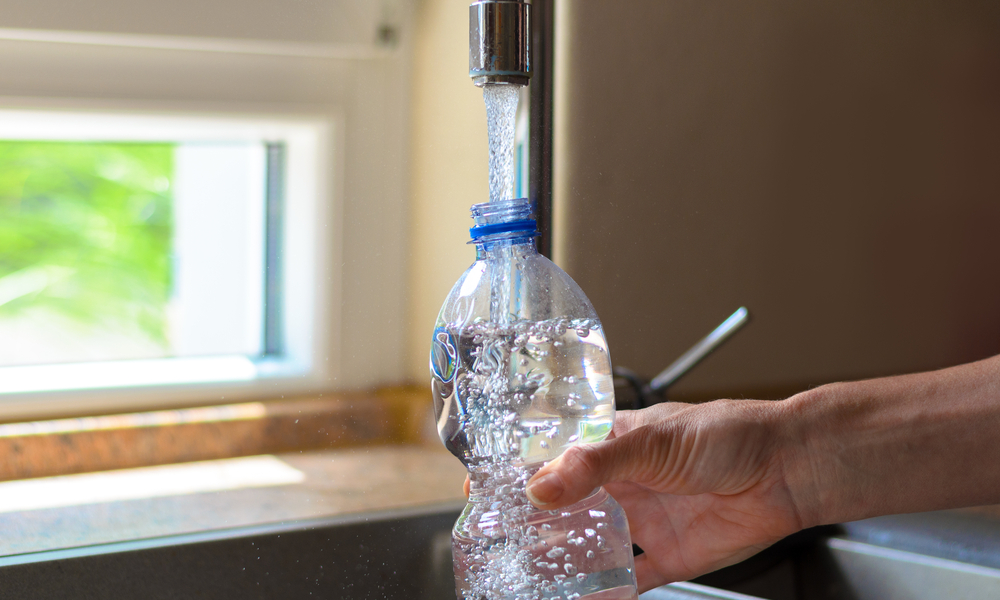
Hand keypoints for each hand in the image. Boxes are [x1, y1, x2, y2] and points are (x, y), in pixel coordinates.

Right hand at [525, 400, 807, 591]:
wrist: (785, 470)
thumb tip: (540, 485)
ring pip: (592, 542)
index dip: (523, 472)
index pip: (557, 457)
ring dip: (563, 556)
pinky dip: (606, 592)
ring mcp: (646, 519)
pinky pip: (630, 579)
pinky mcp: (669, 555)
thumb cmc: (727, 435)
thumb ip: (594, 465)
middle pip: (569, 504)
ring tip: (527, 571)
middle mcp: (626, 481)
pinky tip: (580, 598)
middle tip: (499, 537)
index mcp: (615, 442)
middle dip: (537, 520)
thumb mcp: (651, 442)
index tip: (485, 489)